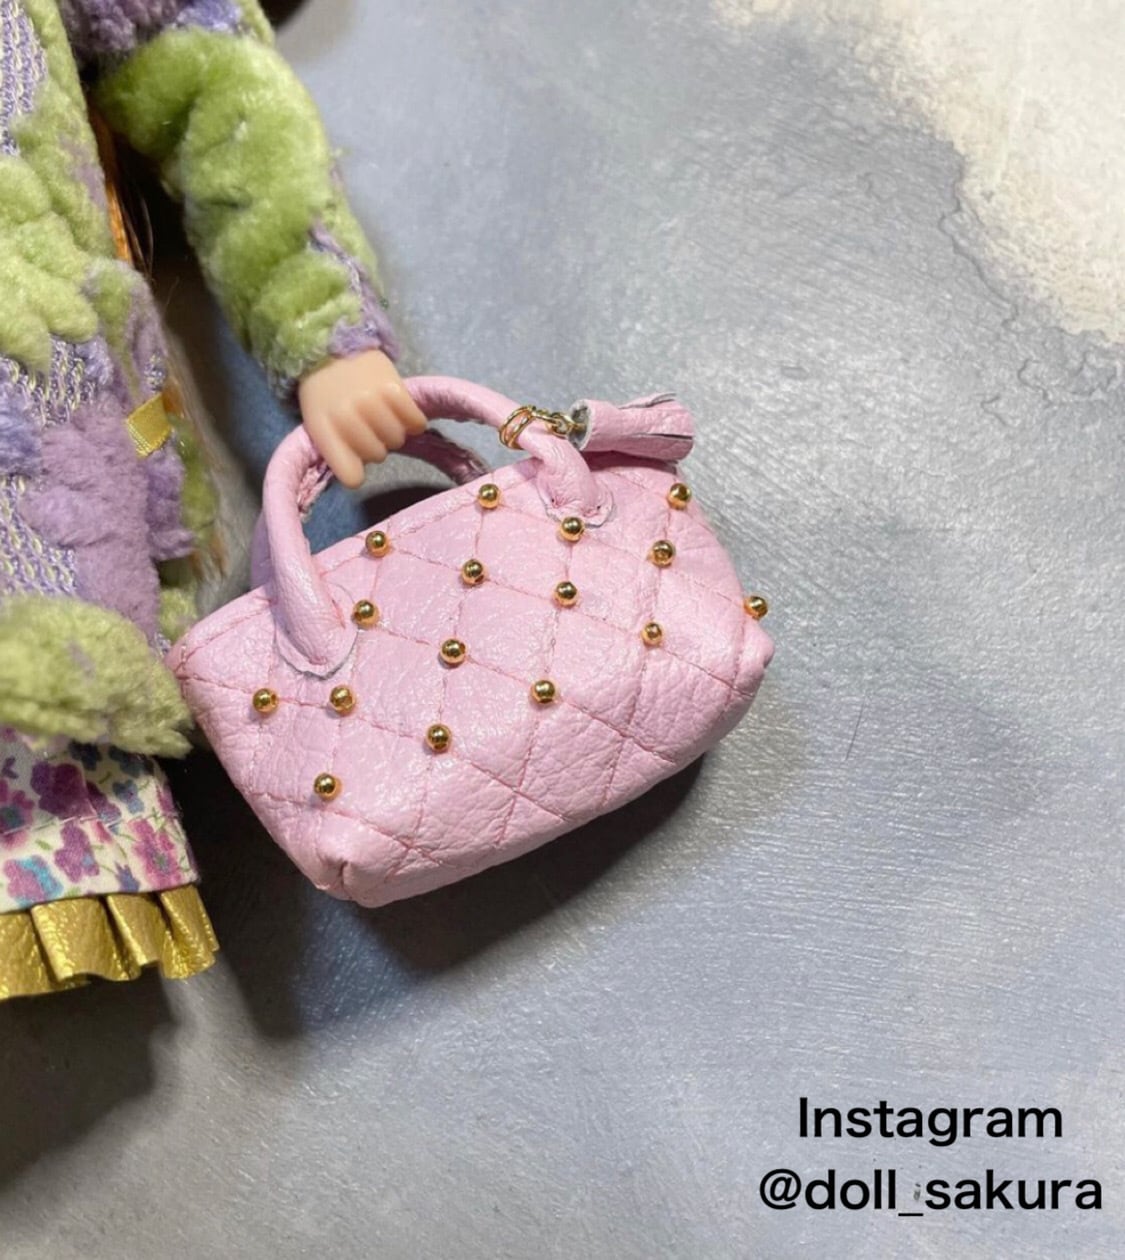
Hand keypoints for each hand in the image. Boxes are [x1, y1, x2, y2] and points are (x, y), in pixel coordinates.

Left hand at [298, 349, 426, 487]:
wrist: (330, 343)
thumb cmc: (325, 391)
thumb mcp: (318, 421)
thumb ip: (337, 448)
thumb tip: (361, 473)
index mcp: (324, 430)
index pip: (351, 476)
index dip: (357, 473)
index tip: (356, 463)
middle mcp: (346, 417)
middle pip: (377, 456)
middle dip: (376, 445)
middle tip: (369, 428)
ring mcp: (371, 402)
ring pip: (397, 440)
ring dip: (394, 433)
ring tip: (384, 417)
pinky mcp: (394, 388)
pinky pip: (415, 422)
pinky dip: (413, 421)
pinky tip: (402, 411)